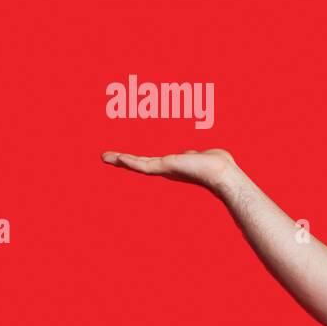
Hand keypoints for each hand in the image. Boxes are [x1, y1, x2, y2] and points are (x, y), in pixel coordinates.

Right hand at [101, 148, 238, 193]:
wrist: (221, 172)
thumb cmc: (217, 164)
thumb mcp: (200, 155)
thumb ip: (191, 154)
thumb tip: (189, 153)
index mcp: (174, 166)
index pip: (151, 163)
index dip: (137, 160)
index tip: (123, 158)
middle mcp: (167, 170)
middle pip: (141, 164)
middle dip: (123, 161)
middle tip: (106, 157)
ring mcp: (165, 170)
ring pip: (138, 165)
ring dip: (121, 160)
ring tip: (105, 157)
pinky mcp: (165, 168)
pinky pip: (144, 166)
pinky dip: (130, 162)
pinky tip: (117, 158)